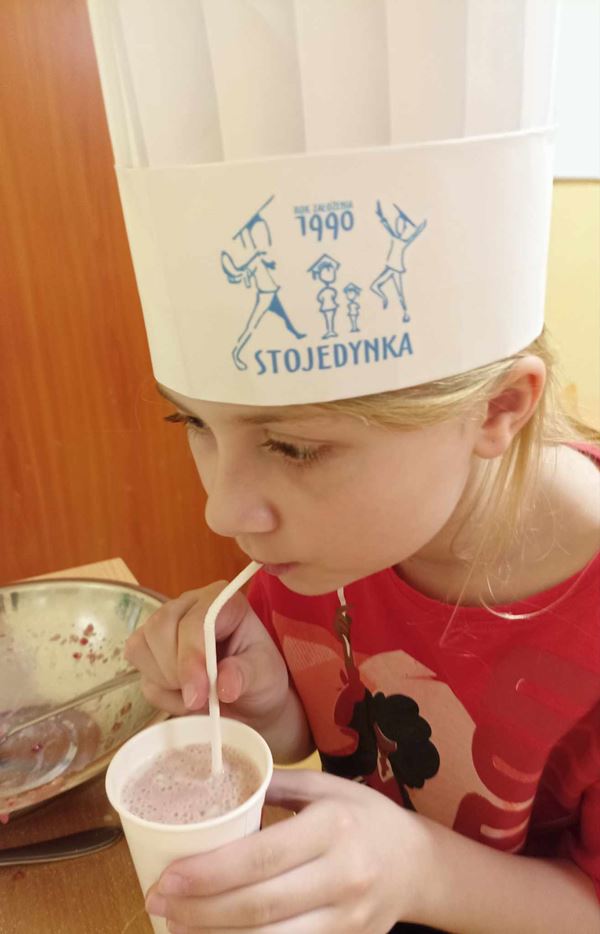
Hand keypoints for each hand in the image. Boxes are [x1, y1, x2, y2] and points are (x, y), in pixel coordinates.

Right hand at [124, 584, 288, 724]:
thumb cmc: (259, 678)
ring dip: (165, 681)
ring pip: (140, 647)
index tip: (198, 694)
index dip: (191, 657)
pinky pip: (139, 672)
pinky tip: (184, 697)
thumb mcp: (264, 675)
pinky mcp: (149, 650)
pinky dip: (160, 693)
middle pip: (160, 627)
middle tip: (201, 697)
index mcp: (221, 600)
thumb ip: (245, 675)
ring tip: (197, 695)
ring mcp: (165, 626)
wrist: (249, 700)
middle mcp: (189, 605)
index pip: (195, 620)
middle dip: (176, 671)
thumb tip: (224, 685)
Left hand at [145, 769, 424, 932]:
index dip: (208, 873)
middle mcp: (343, 877)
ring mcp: (347, 920)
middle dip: (199, 911)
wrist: (419, 866)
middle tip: (158, 902)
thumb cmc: (365, 816)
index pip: (261, 857)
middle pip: (259, 907)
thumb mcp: (327, 787)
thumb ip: (275, 786)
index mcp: (333, 827)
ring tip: (177, 925)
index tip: (167, 876)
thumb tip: (217, 781)